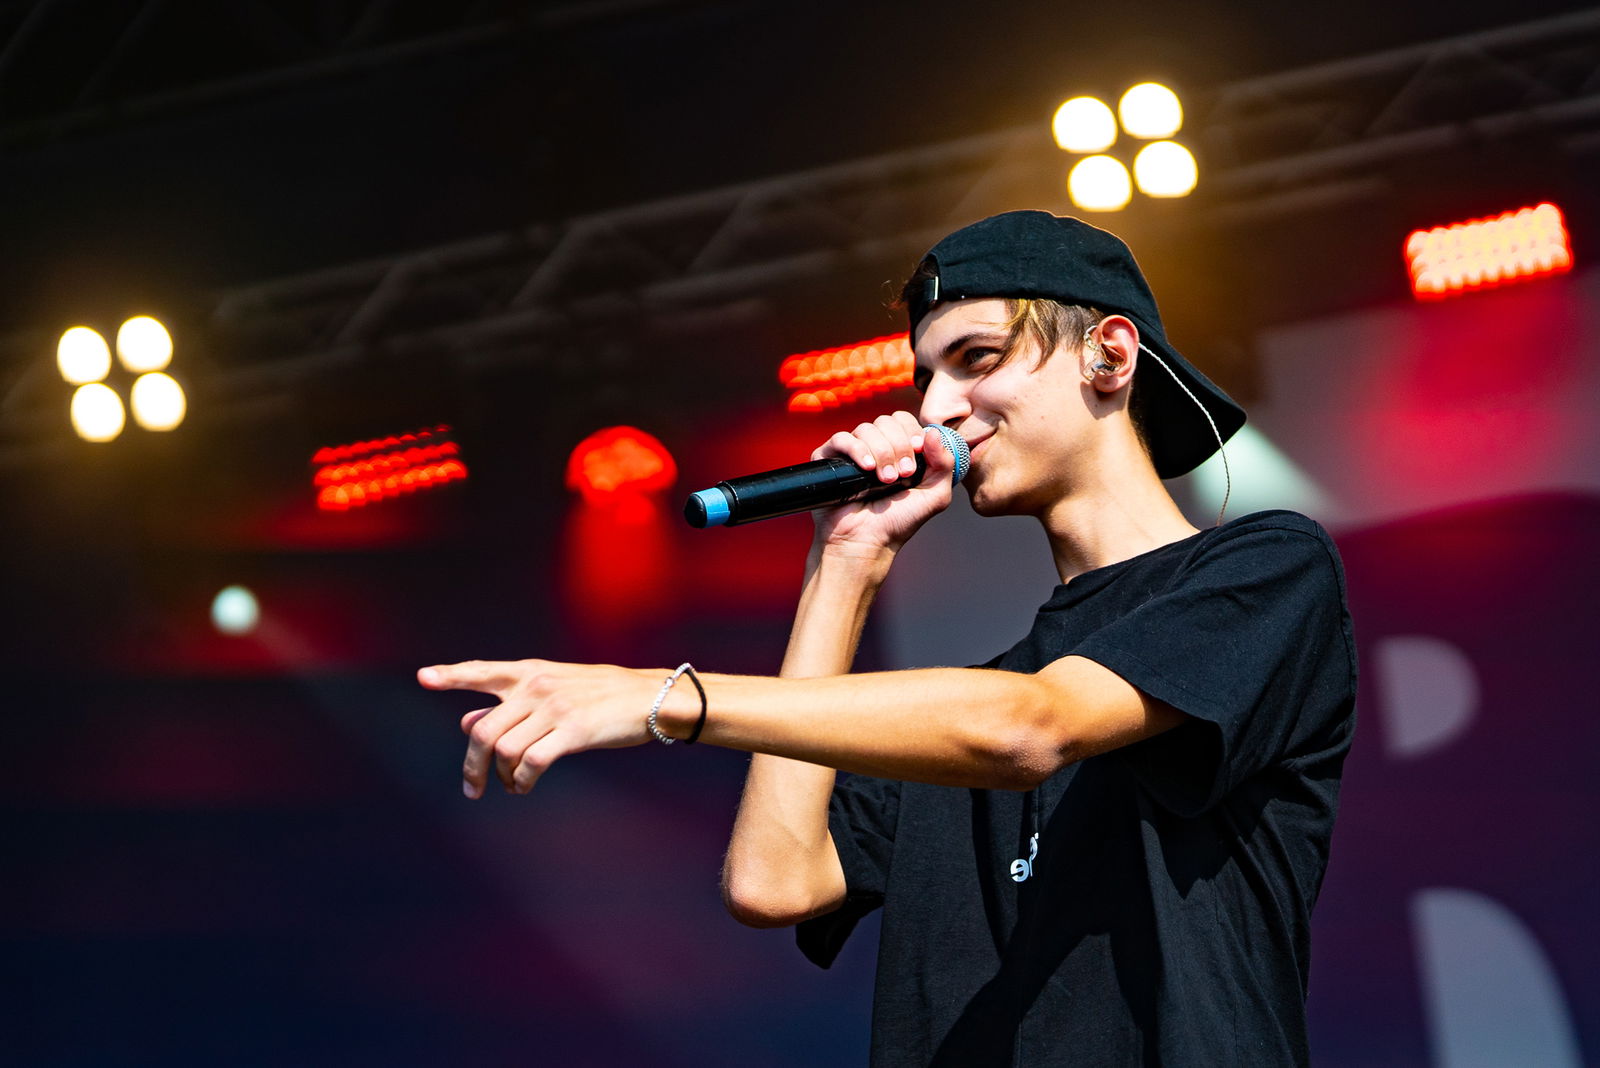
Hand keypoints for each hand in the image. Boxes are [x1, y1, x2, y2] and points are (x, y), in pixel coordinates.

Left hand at [418, 659, 674, 797]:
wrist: (649, 697)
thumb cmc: (600, 696)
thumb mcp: (553, 690)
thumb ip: (510, 705)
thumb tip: (466, 722)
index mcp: (530, 672)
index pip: (482, 671)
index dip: (451, 675)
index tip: (423, 678)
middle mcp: (536, 686)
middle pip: (483, 731)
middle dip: (472, 766)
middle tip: (472, 789)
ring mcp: (554, 707)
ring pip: (504, 750)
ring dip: (502, 777)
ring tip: (512, 786)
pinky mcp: (573, 730)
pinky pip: (531, 762)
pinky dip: (522, 781)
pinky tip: (525, 786)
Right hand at [810, 411, 957, 552]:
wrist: (866, 542)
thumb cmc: (898, 522)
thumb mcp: (935, 495)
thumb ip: (944, 463)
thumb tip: (934, 433)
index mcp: (897, 449)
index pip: (903, 420)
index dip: (912, 432)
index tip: (917, 455)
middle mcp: (874, 447)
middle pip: (886, 420)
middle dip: (899, 446)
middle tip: (902, 475)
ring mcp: (851, 452)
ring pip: (866, 428)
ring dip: (881, 453)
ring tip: (884, 480)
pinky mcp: (828, 459)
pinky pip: (841, 439)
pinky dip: (857, 449)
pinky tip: (866, 468)